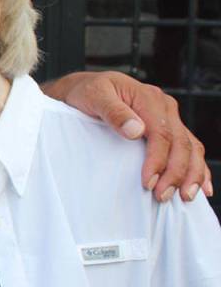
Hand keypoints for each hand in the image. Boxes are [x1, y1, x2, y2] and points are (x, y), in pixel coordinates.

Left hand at [42, 71, 211, 202]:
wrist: (84, 89)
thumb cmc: (87, 93)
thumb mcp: (93, 97)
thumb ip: (113, 111)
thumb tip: (136, 130)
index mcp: (148, 98)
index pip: (161, 133)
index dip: (158, 160)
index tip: (148, 182)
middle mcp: (164, 107)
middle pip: (181, 143)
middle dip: (176, 173)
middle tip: (162, 196)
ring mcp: (169, 118)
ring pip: (191, 148)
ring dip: (191, 174)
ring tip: (184, 197)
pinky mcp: (169, 129)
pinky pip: (190, 149)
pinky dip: (198, 168)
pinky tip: (202, 187)